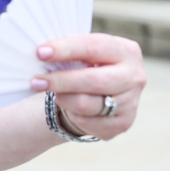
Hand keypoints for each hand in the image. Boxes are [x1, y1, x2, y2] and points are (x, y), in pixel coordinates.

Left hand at [31, 33, 145, 140]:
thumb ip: (70, 51)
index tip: (40, 53)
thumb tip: (42, 53)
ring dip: (62, 98)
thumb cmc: (88, 64)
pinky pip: (89, 122)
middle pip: (94, 80)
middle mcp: (133, 76)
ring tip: (45, 90)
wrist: (101, 92)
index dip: (65, 49)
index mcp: (125, 50)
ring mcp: (131, 101)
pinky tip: (66, 105)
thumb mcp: (83, 52)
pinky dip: (72, 114)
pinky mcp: (123, 123)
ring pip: (87, 104)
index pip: (92, 47)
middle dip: (61, 81)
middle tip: (36, 81)